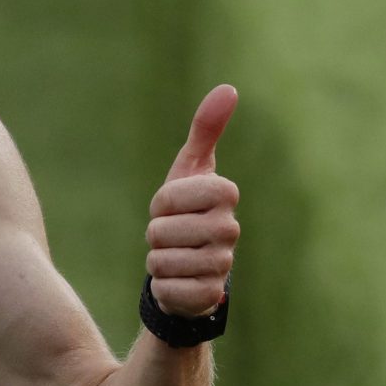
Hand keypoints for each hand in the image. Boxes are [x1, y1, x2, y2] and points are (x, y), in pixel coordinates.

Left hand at [145, 84, 240, 318]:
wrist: (190, 266)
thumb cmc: (187, 210)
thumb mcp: (191, 168)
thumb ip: (206, 128)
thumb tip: (229, 88)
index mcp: (225, 196)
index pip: (168, 196)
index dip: (160, 203)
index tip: (171, 206)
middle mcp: (230, 230)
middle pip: (159, 229)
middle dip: (155, 233)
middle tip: (172, 235)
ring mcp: (222, 265)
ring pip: (159, 259)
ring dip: (157, 260)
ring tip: (174, 257)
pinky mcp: (209, 297)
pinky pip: (166, 289)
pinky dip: (162, 286)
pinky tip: (177, 282)